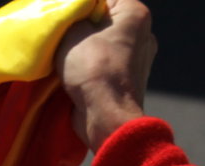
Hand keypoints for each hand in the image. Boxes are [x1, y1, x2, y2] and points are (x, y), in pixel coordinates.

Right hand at [56, 0, 156, 151]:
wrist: (106, 117)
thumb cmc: (92, 67)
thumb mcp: (72, 30)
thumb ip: (71, 14)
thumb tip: (71, 14)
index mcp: (135, 13)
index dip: (79, 7)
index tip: (62, 18)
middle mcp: (144, 34)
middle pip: (103, 21)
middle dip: (81, 27)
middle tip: (60, 34)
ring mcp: (139, 59)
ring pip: (103, 44)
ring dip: (83, 49)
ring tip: (64, 54)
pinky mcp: (129, 81)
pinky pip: (105, 65)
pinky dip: (91, 66)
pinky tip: (74, 71)